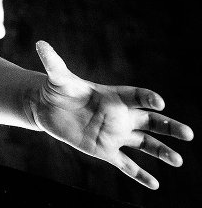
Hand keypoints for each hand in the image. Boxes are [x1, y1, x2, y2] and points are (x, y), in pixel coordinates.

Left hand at [30, 41, 193, 189]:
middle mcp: (119, 116)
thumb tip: (40, 44)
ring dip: (161, 152)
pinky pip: (126, 164)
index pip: (135, 96)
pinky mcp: (104, 150)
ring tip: (178, 161)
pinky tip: (154, 185)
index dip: (147, 98)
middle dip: (170, 127)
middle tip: (189, 134)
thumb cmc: (57, 88)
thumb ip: (53, 62)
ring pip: (144, 144)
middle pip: (152, 122)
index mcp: (113, 96)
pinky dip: (139, 174)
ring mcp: (114, 134)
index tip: (158, 101)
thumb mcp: (56, 76)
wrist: (48, 107)